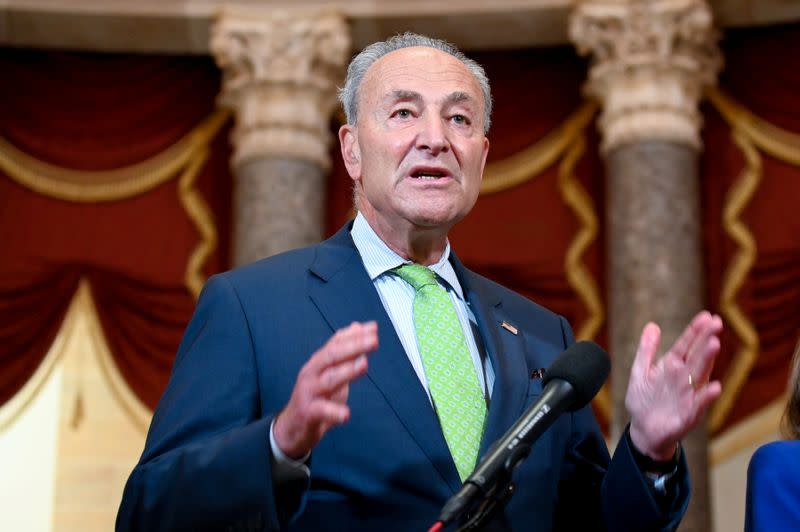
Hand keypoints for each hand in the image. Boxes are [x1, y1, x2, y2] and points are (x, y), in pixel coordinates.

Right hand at [273, 321, 377, 458]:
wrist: (291, 428)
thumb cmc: (314, 398)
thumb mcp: (329, 372)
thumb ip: (343, 351)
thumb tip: (357, 326)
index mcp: (319, 363)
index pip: (336, 343)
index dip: (354, 335)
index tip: (373, 328)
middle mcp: (312, 373)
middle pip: (332, 356)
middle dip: (354, 346)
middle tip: (373, 340)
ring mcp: (309, 393)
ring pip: (329, 380)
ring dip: (348, 371)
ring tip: (364, 364)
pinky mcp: (308, 413)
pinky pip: (321, 411)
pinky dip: (334, 412)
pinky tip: (346, 414)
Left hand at [625, 311, 722, 460]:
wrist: (643, 430)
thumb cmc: (645, 400)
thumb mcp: (641, 371)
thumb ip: (646, 349)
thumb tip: (652, 325)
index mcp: (673, 366)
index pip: (686, 344)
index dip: (695, 331)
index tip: (707, 316)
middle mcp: (684, 377)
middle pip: (697, 355)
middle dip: (706, 339)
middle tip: (716, 323)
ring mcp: (688, 394)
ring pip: (700, 375)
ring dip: (708, 360)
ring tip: (714, 344)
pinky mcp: (688, 414)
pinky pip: (699, 404)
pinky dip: (707, 396)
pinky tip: (715, 387)